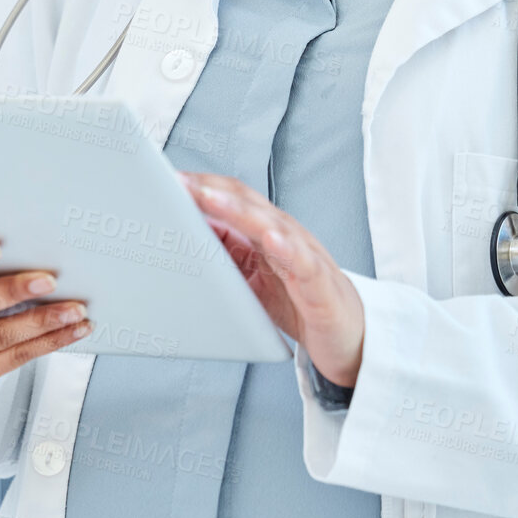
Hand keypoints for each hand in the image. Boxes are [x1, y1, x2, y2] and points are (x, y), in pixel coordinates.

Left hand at [179, 172, 365, 388]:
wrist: (350, 338)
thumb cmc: (299, 304)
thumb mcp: (251, 278)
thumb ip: (226, 256)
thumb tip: (184, 237)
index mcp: (266, 233)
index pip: (232, 198)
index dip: (200, 186)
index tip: (166, 179)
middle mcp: (286, 236)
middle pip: (247, 202)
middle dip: (210, 189)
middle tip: (177, 182)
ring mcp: (305, 256)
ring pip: (271, 224)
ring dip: (237, 210)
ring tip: (209, 198)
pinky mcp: (321, 285)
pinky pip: (303, 262)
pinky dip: (287, 248)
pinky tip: (270, 239)